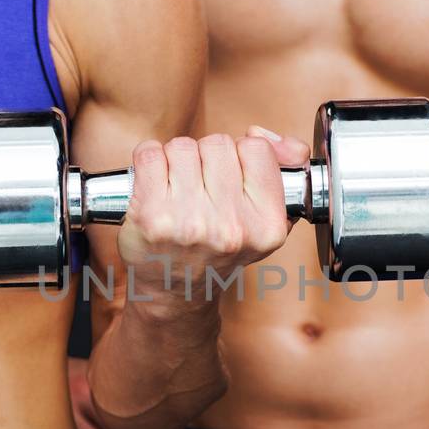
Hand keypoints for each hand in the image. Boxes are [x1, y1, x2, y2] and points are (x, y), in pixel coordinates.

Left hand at [118, 126, 310, 300]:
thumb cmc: (216, 251)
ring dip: (176, 159)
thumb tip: (271, 136)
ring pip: (183, 146)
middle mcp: (232, 226)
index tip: (230, 176)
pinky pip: (150, 153)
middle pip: (218, 144)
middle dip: (206, 157)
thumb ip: (280, 170)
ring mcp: (190, 221)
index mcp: (267, 225)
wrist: (175, 292)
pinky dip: (148, 160)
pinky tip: (154, 182)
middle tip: (201, 187)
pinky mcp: (152, 216)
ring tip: (177, 188)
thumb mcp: (263, 220)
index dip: (239, 155)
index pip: (257, 149)